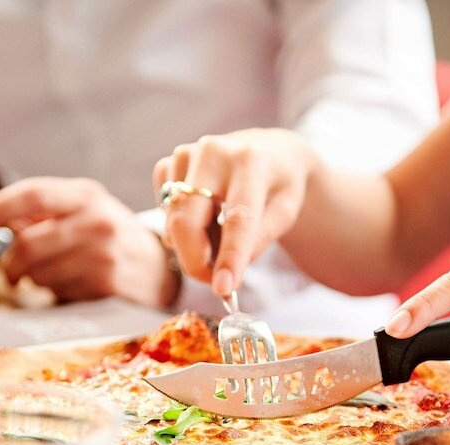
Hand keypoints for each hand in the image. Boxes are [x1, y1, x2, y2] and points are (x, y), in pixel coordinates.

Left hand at [0, 177, 178, 307]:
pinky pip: (61, 295)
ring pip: (41, 275)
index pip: (32, 196)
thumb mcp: (82, 212)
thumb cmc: (110, 238)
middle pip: (29, 244)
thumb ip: (37, 213)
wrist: (161, 268)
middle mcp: (97, 221)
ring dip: (37, 282)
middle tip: (11, 273)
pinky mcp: (108, 285)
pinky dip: (59, 295)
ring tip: (55, 277)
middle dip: (11, 264)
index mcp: (85, 195)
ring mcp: (104, 254)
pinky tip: (75, 289)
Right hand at [152, 128, 317, 296]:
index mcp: (251, 161)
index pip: (237, 218)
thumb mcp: (285, 212)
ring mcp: (186, 155)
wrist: (266, 151)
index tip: (223, 288)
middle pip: (187, 221)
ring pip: (172, 222)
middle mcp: (213, 152)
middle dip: (196, 261)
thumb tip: (224, 275)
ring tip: (220, 236)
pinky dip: (182, 227)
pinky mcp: (168, 164)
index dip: (229, 256)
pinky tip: (204, 217)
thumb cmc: (278, 186)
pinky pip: (165, 212)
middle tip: (214, 280)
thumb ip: (258, 242)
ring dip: (193, 244)